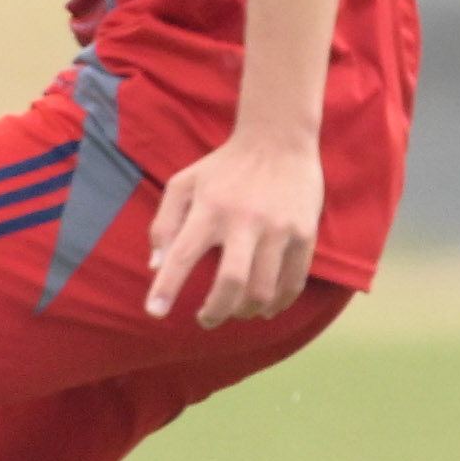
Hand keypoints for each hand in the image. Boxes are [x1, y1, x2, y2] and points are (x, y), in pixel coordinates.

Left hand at [140, 128, 322, 327]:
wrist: (279, 139)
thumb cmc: (223, 166)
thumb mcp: (184, 183)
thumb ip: (164, 223)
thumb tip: (155, 265)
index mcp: (209, 208)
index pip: (182, 255)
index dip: (166, 287)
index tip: (155, 312)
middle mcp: (244, 220)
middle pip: (231, 282)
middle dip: (215, 311)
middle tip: (205, 321)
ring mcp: (278, 228)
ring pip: (264, 288)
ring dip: (246, 311)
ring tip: (235, 312)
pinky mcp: (304, 233)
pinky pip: (294, 281)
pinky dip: (279, 302)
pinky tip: (266, 307)